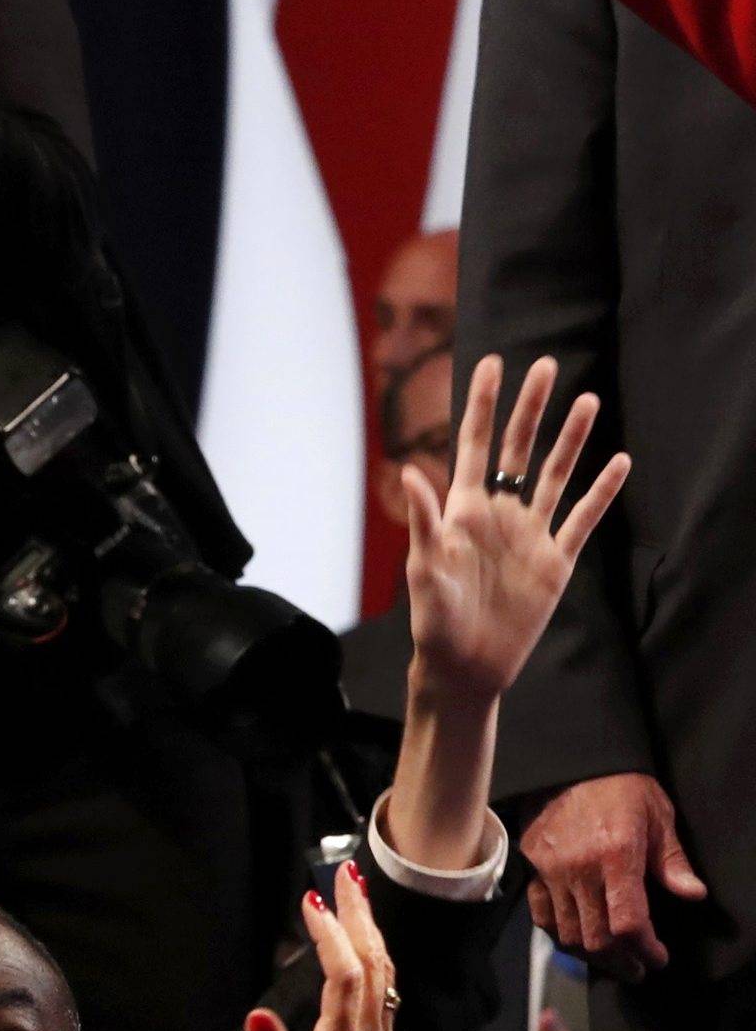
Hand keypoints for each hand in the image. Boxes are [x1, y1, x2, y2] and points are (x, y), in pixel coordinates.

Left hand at [402, 354, 629, 710]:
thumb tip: (409, 472)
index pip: (473, 443)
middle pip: (519, 448)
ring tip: (587, 400)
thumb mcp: (424, 569)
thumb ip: (422, 520)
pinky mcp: (555, 562)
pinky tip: (620, 463)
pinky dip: (602, 492)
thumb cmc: (434, 620)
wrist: (466, 667)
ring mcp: (529, 534)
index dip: (482, 403)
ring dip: (571, 439)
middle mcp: (498, 512)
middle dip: (531, 407)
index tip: (492, 363)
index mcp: (463, 508)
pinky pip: (583, 519)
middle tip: (547, 365)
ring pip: (555, 476)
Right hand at [521, 772, 705, 981]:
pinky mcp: (532, 865)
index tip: (659, 958)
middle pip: (597, 939)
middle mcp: (580, 869)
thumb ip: (672, 860)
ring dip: (593, 956)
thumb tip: (694, 895)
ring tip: (612, 958)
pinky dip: (558, 933)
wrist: (569, 759)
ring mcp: (551, 869)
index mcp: (616, 856)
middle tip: (638, 967)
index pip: (628, 924)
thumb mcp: (657, 815)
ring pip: (568, 933)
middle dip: (623, 963)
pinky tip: (577, 936)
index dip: (646, 951)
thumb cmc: (619, 786)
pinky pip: (541, 914)